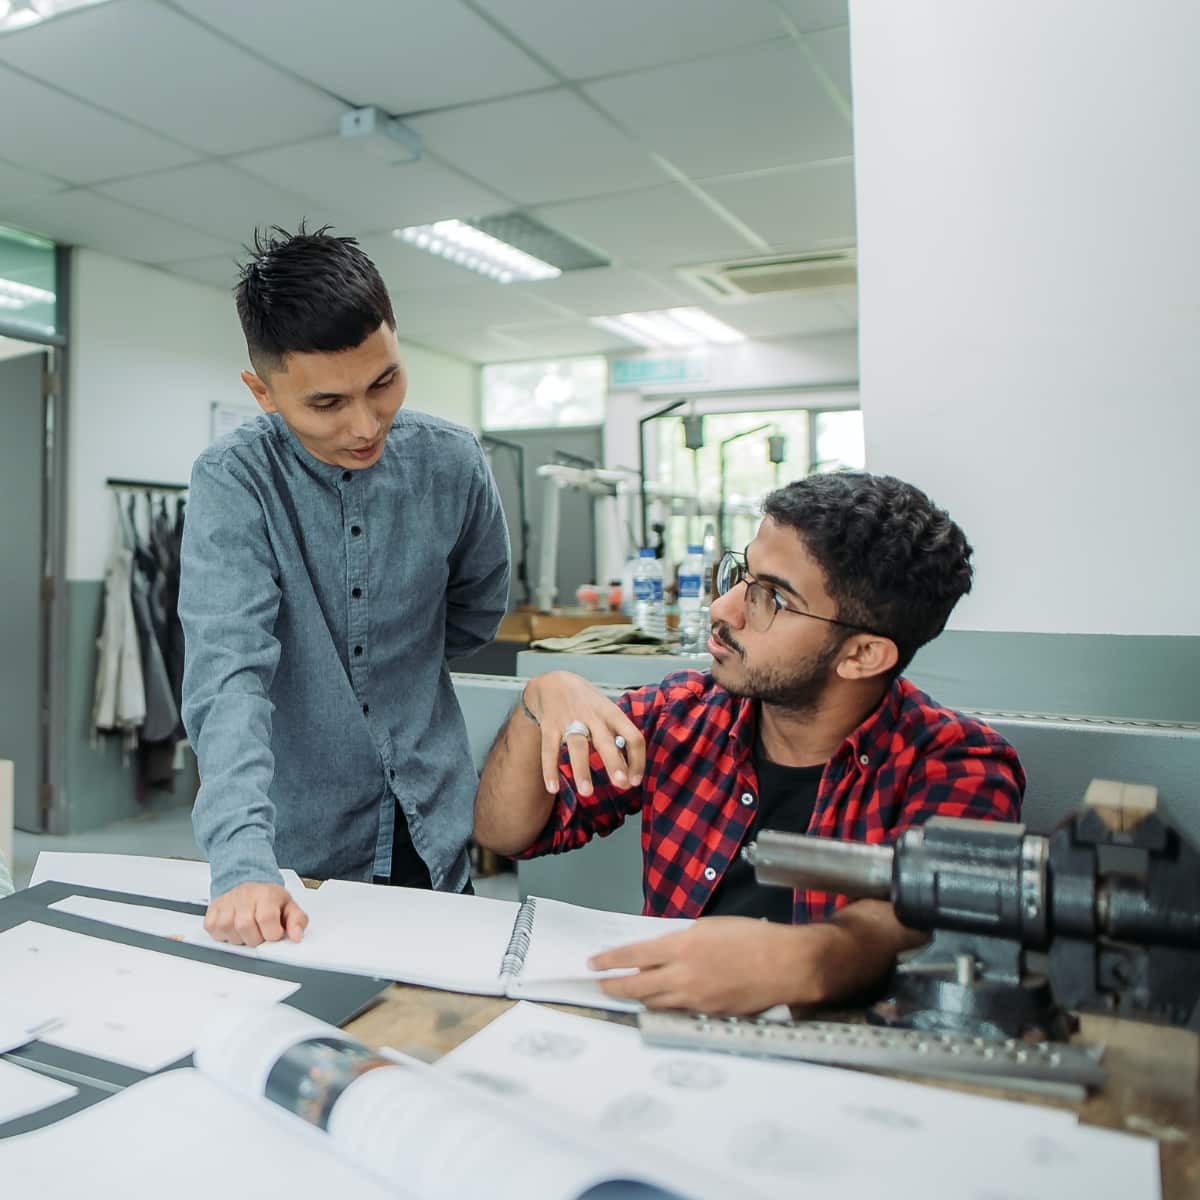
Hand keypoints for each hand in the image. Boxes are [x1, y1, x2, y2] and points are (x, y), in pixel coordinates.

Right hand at [205, 881, 308, 946]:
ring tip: (248, 930)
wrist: (249, 883)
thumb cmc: (268, 898)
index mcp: (265, 895)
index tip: (275, 933)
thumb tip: (297, 937)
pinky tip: (234, 929)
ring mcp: (226, 904)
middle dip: (256, 938)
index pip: (267, 919)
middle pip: (245, 928)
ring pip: (229, 932)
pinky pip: (214, 932)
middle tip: (261, 932)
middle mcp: (243, 897)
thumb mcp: (289, 906)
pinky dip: (224, 936)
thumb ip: (297, 921)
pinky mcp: (212, 912)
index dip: (272, 933)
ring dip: (240, 938)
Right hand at [522, 671, 644, 796]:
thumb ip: (617, 738)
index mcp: (612, 713)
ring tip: (587, 792)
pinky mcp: (549, 725)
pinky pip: (549, 749)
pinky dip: (550, 770)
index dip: (637, 759)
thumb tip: (629, 771)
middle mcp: (593, 716)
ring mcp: (570, 719)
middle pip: (606, 741)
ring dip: (582, 770)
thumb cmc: (587, 704)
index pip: (632, 735)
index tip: (635, 780)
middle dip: (614, 762)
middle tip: (621, 784)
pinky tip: (553, 788)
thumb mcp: (607, 712)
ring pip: (577, 746)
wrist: (554, 682)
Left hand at [589, 917, 833, 1014]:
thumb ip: (682, 941)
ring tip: (626, 992)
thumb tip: (660, 951)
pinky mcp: (708, 1014)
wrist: (785, 964)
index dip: (610, 960)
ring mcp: (695, 999)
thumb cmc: (750, 937)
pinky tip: (661, 1001)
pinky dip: (664, 1005)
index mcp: (681, 946)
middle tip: (601, 985)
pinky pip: (678, 1010)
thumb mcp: (710, 927)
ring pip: (655, 1002)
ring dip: (638, 996)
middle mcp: (683, 975)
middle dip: (614, 985)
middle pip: (637, 985)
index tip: (593, 963)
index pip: (634, 955)